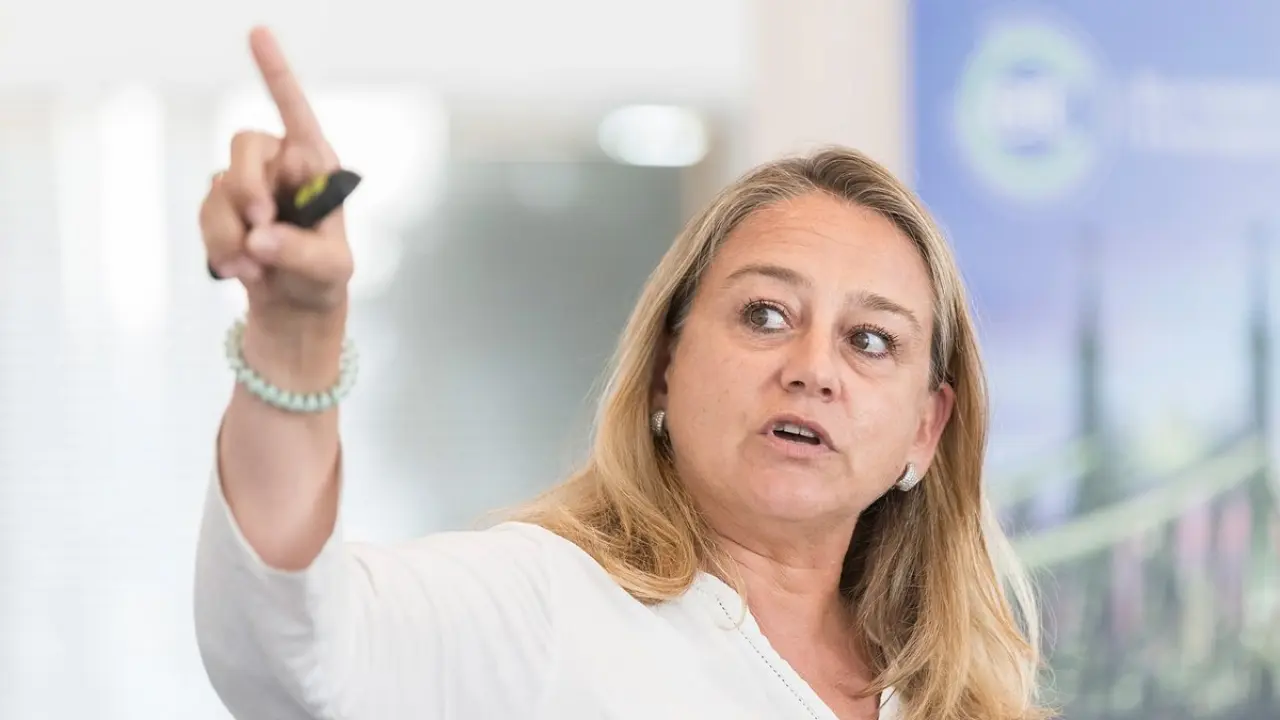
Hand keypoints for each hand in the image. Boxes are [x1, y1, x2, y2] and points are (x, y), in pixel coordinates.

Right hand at [200, 27, 352, 317]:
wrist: (293, 309)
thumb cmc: (323, 280)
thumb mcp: (330, 271)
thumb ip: (301, 252)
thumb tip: (259, 238)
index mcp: (316, 166)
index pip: (296, 112)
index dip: (276, 73)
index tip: (257, 33)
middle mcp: (279, 166)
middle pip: (245, 145)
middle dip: (246, 187)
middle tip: (259, 227)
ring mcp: (247, 186)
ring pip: (220, 188)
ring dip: (231, 233)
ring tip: (254, 270)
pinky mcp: (223, 209)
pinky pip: (207, 216)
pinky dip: (220, 248)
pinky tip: (240, 273)